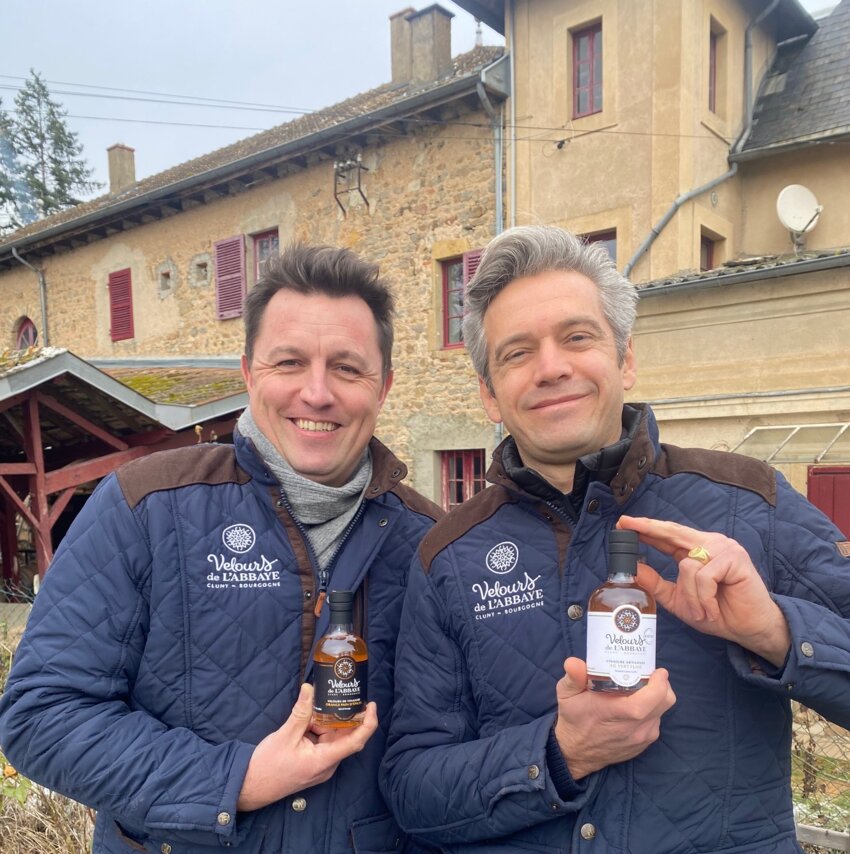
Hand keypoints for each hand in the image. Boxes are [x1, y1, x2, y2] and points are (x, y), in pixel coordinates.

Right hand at [237, 683, 377, 810]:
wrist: (250, 786)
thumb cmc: (268, 766)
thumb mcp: (285, 735)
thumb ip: (301, 712)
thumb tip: (309, 687)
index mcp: (324, 761)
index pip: (356, 742)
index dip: (368, 723)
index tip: (371, 706)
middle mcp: (327, 765)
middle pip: (344, 737)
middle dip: (344, 717)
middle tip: (343, 694)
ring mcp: (320, 766)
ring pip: (332, 738)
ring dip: (327, 722)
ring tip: (319, 704)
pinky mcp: (313, 764)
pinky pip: (323, 743)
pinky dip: (318, 729)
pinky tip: (309, 718)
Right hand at [554, 658, 674, 779]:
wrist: (576, 752)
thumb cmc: (573, 719)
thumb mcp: (567, 694)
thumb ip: (573, 677)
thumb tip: (573, 662)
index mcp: (616, 712)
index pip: (648, 700)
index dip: (659, 685)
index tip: (658, 671)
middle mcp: (633, 727)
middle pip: (664, 703)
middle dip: (663, 685)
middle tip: (649, 675)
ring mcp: (641, 738)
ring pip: (662, 712)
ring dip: (657, 698)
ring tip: (640, 689)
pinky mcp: (644, 744)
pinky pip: (656, 722)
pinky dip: (651, 711)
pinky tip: (635, 706)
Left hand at [617, 516, 790, 666]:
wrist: (748, 629)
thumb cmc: (717, 613)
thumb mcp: (679, 600)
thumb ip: (656, 583)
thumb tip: (634, 568)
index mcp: (695, 551)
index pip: (667, 536)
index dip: (646, 528)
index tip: (623, 523)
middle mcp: (709, 544)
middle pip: (673, 532)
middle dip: (649, 529)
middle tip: (626, 524)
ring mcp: (723, 548)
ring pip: (687, 564)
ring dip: (691, 596)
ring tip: (702, 611)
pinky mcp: (734, 558)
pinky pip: (704, 575)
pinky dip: (704, 597)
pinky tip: (711, 609)